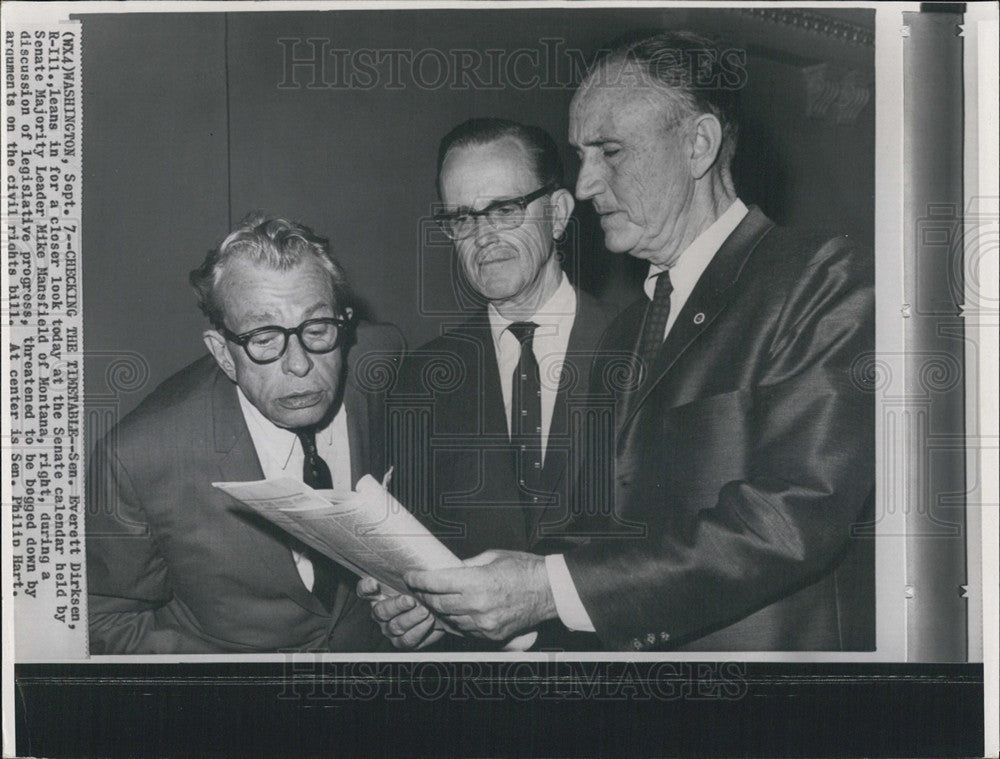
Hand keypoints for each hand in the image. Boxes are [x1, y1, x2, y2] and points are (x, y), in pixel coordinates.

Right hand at [357, 577, 444, 649]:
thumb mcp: (419, 574)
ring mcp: (391, 629)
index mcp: (379, 593)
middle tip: (411, 600)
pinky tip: (430, 620)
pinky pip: (408, 639)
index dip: (366, 588)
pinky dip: (420, 630)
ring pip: (395, 627)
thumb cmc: (426, 587)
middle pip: (381, 611)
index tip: (374, 583)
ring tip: (426, 610)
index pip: (364, 590)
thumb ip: (410, 569)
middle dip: (397, 605)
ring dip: (411, 618)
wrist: (441, 606)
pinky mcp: (404, 641)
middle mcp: (381, 612)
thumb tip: (410, 552)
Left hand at [404, 550, 556, 641]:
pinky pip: (464, 630)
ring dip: (439, 610)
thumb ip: (467, 565)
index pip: (436, 582)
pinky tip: (455, 612)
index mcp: (477, 581)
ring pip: (449, 619)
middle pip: (438, 603)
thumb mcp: (493, 557)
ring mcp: (484, 623)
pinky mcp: (491, 634)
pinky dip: (456, 621)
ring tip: (436, 600)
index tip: (410, 576)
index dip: (418, 579)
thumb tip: (448, 568)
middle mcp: (478, 605)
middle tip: (420, 588)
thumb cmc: (524, 569)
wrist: (550, 591)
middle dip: (425, 595)